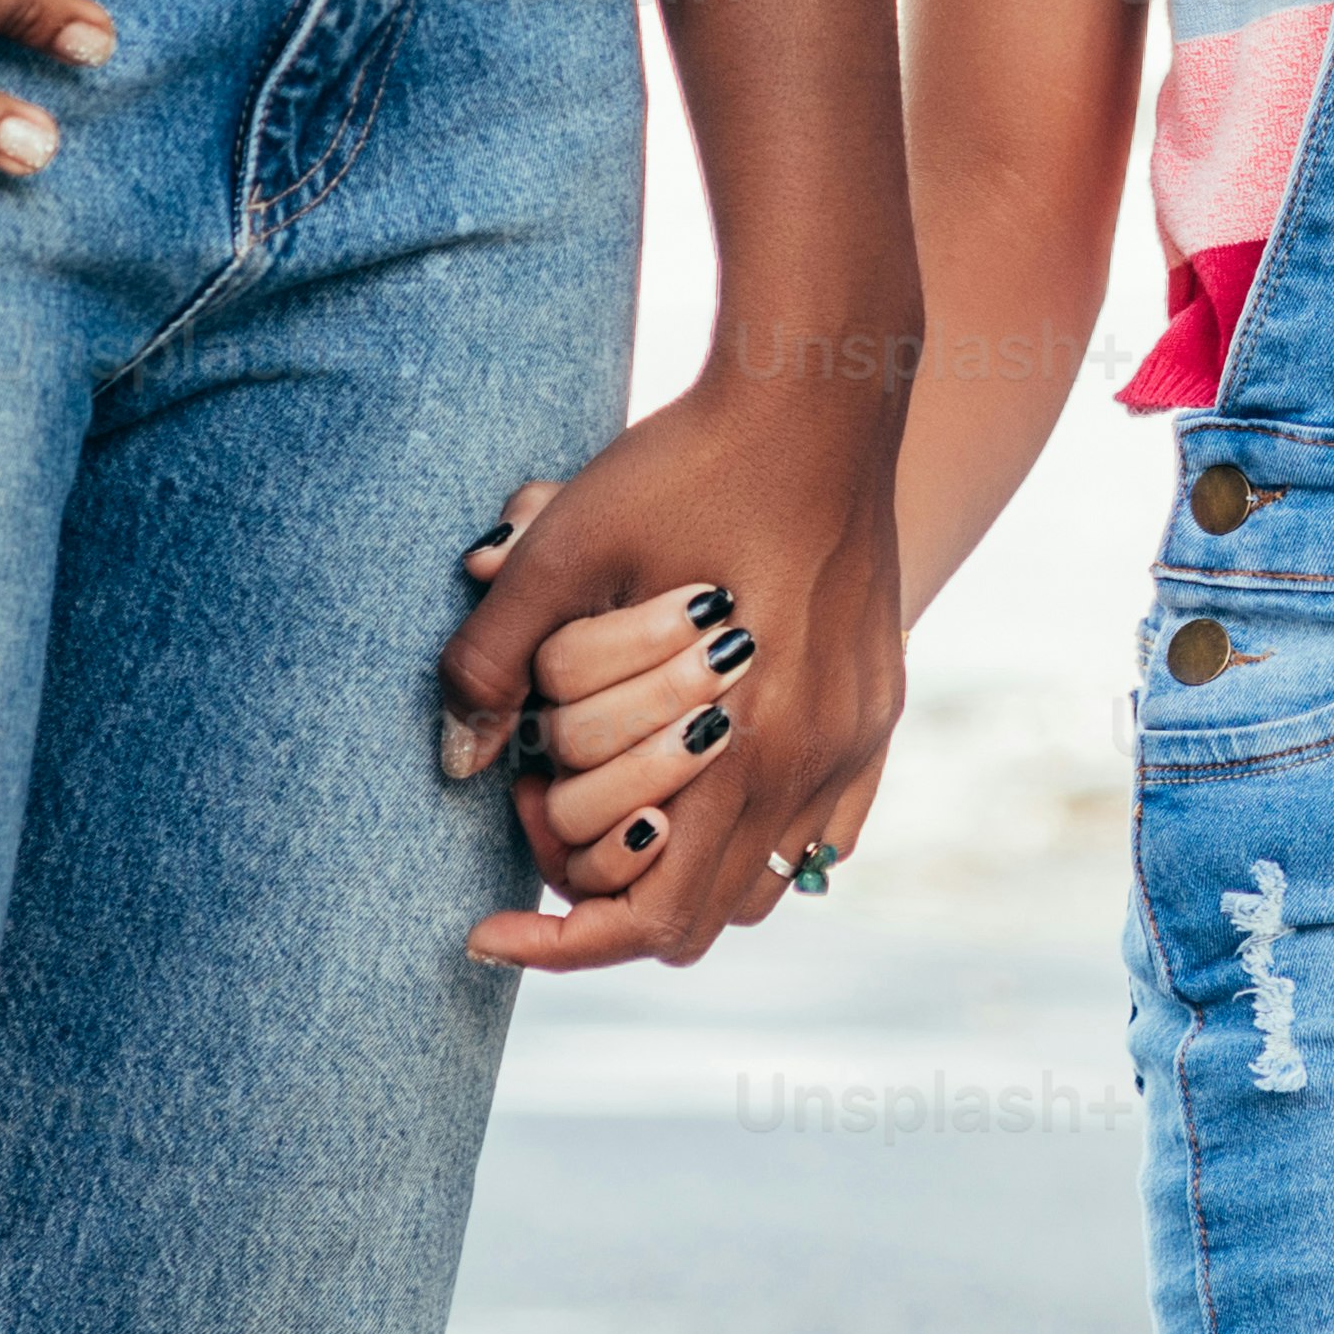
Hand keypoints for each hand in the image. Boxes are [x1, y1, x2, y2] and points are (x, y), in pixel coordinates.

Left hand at [436, 384, 903, 970]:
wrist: (820, 389)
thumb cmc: (689, 461)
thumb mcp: (568, 549)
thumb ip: (493, 665)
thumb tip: (455, 764)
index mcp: (750, 741)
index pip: (652, 918)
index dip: (559, 944)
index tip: (484, 931)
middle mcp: (817, 757)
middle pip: (702, 918)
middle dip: (607, 900)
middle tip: (540, 814)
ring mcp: (858, 734)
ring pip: (765, 882)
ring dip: (682, 869)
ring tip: (611, 799)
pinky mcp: (877, 704)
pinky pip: (820, 828)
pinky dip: (752, 834)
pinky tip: (697, 776)